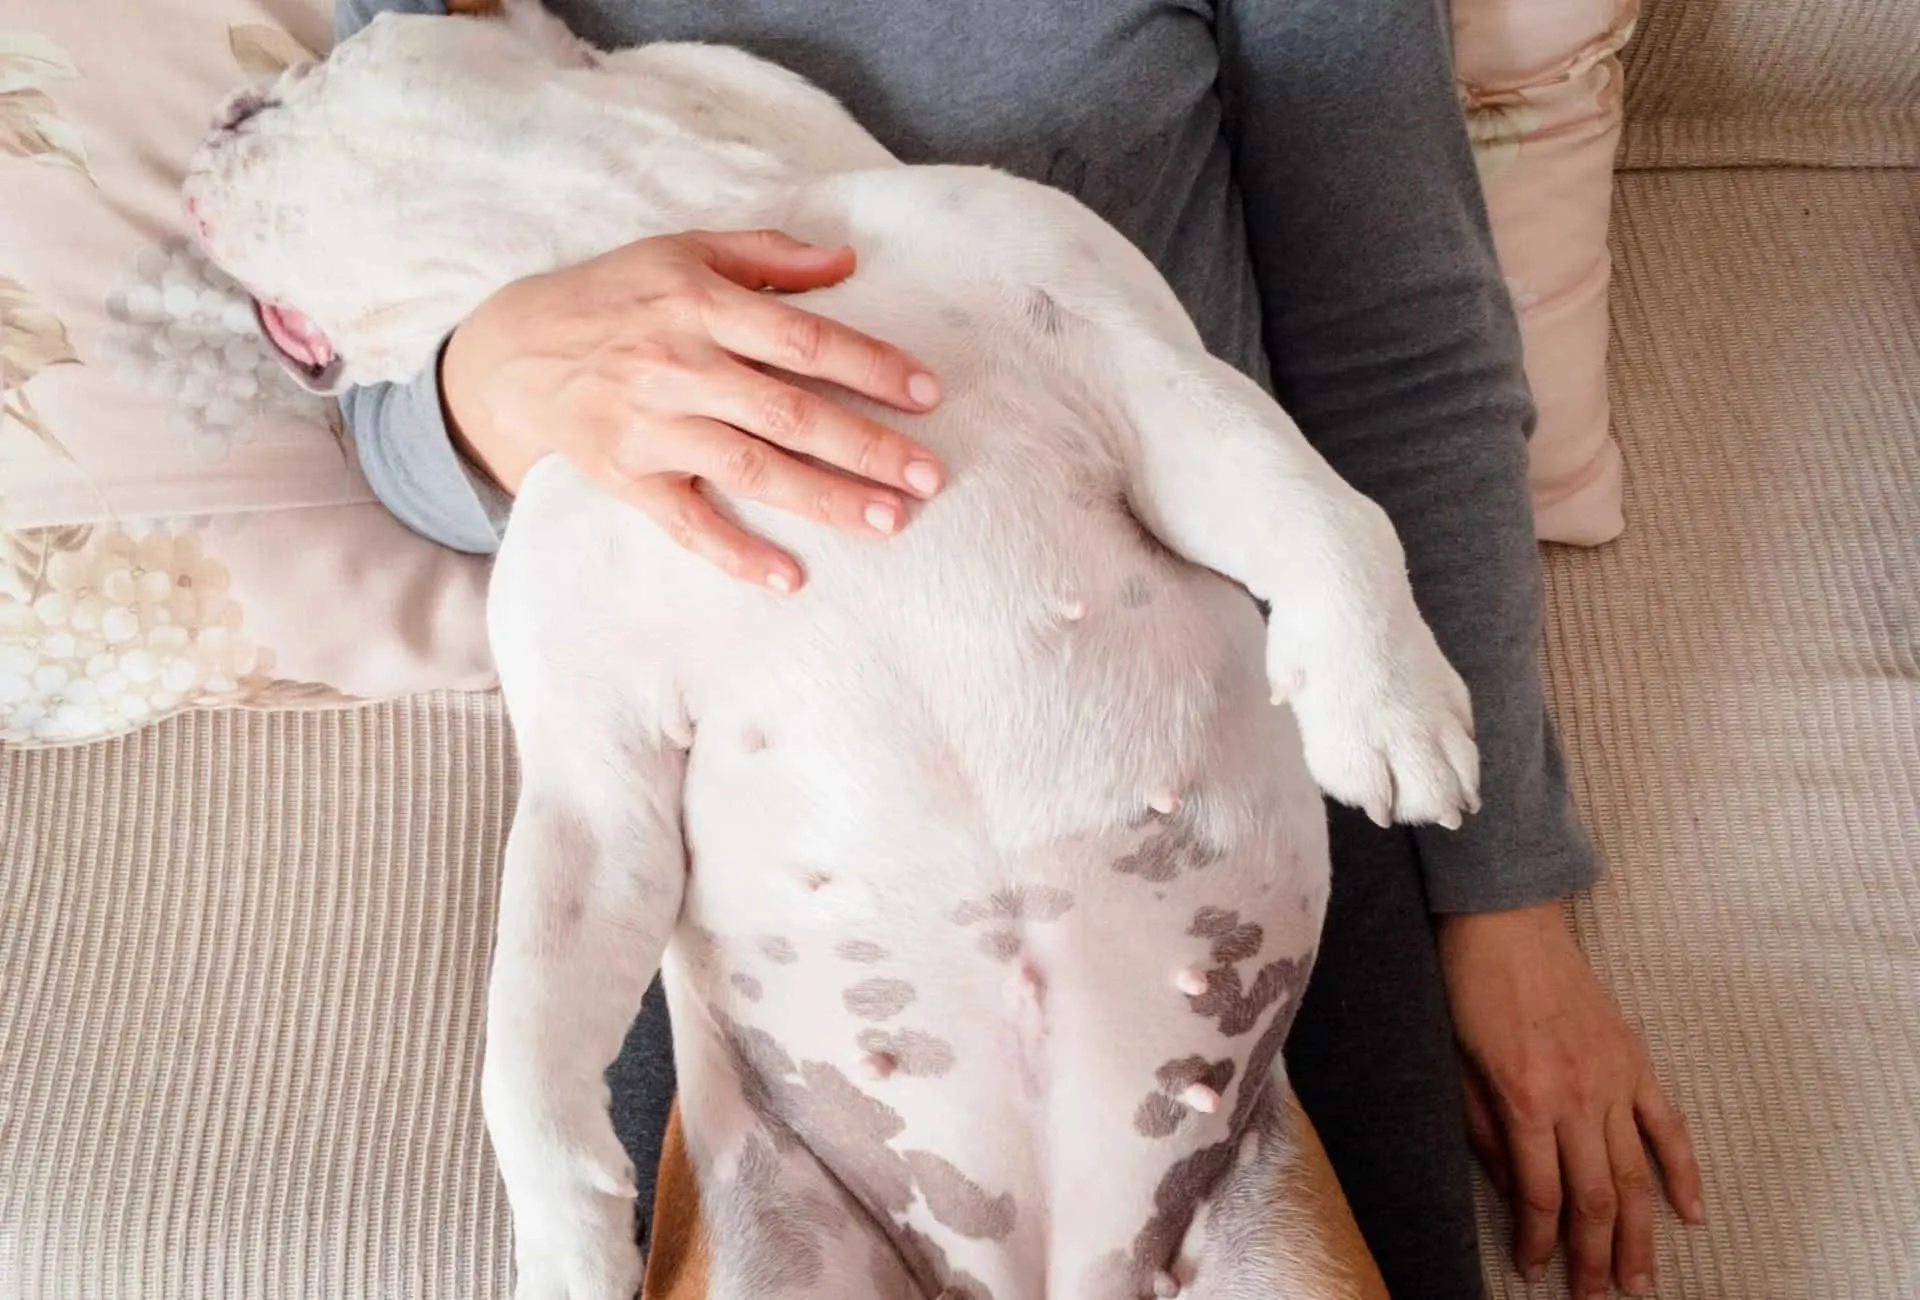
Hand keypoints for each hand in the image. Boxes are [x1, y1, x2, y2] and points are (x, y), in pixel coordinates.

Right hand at [441, 229, 945, 591]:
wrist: (515, 353)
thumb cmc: (615, 296)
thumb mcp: (683, 251)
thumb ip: (768, 256)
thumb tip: (848, 261)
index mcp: (699, 305)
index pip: (801, 339)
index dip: (869, 365)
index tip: (928, 393)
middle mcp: (678, 368)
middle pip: (788, 413)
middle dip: (865, 446)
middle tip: (930, 475)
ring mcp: (652, 428)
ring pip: (751, 471)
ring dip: (825, 499)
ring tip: (890, 521)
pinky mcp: (627, 478)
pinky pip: (688, 524)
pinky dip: (737, 554)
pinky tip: (790, 578)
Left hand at [1437, 902, 1704, 1297]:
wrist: (1506, 919)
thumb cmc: (1468, 985)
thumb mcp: (1456, 1062)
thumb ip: (1485, 1130)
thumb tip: (1510, 1188)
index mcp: (1527, 1098)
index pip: (1541, 1194)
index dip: (1539, 1240)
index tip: (1533, 1270)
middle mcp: (1579, 1096)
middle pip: (1597, 1197)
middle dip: (1593, 1256)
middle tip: (1591, 1296)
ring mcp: (1615, 1078)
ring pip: (1636, 1174)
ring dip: (1638, 1234)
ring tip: (1637, 1280)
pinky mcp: (1635, 1060)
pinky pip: (1668, 1126)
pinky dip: (1684, 1172)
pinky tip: (1690, 1214)